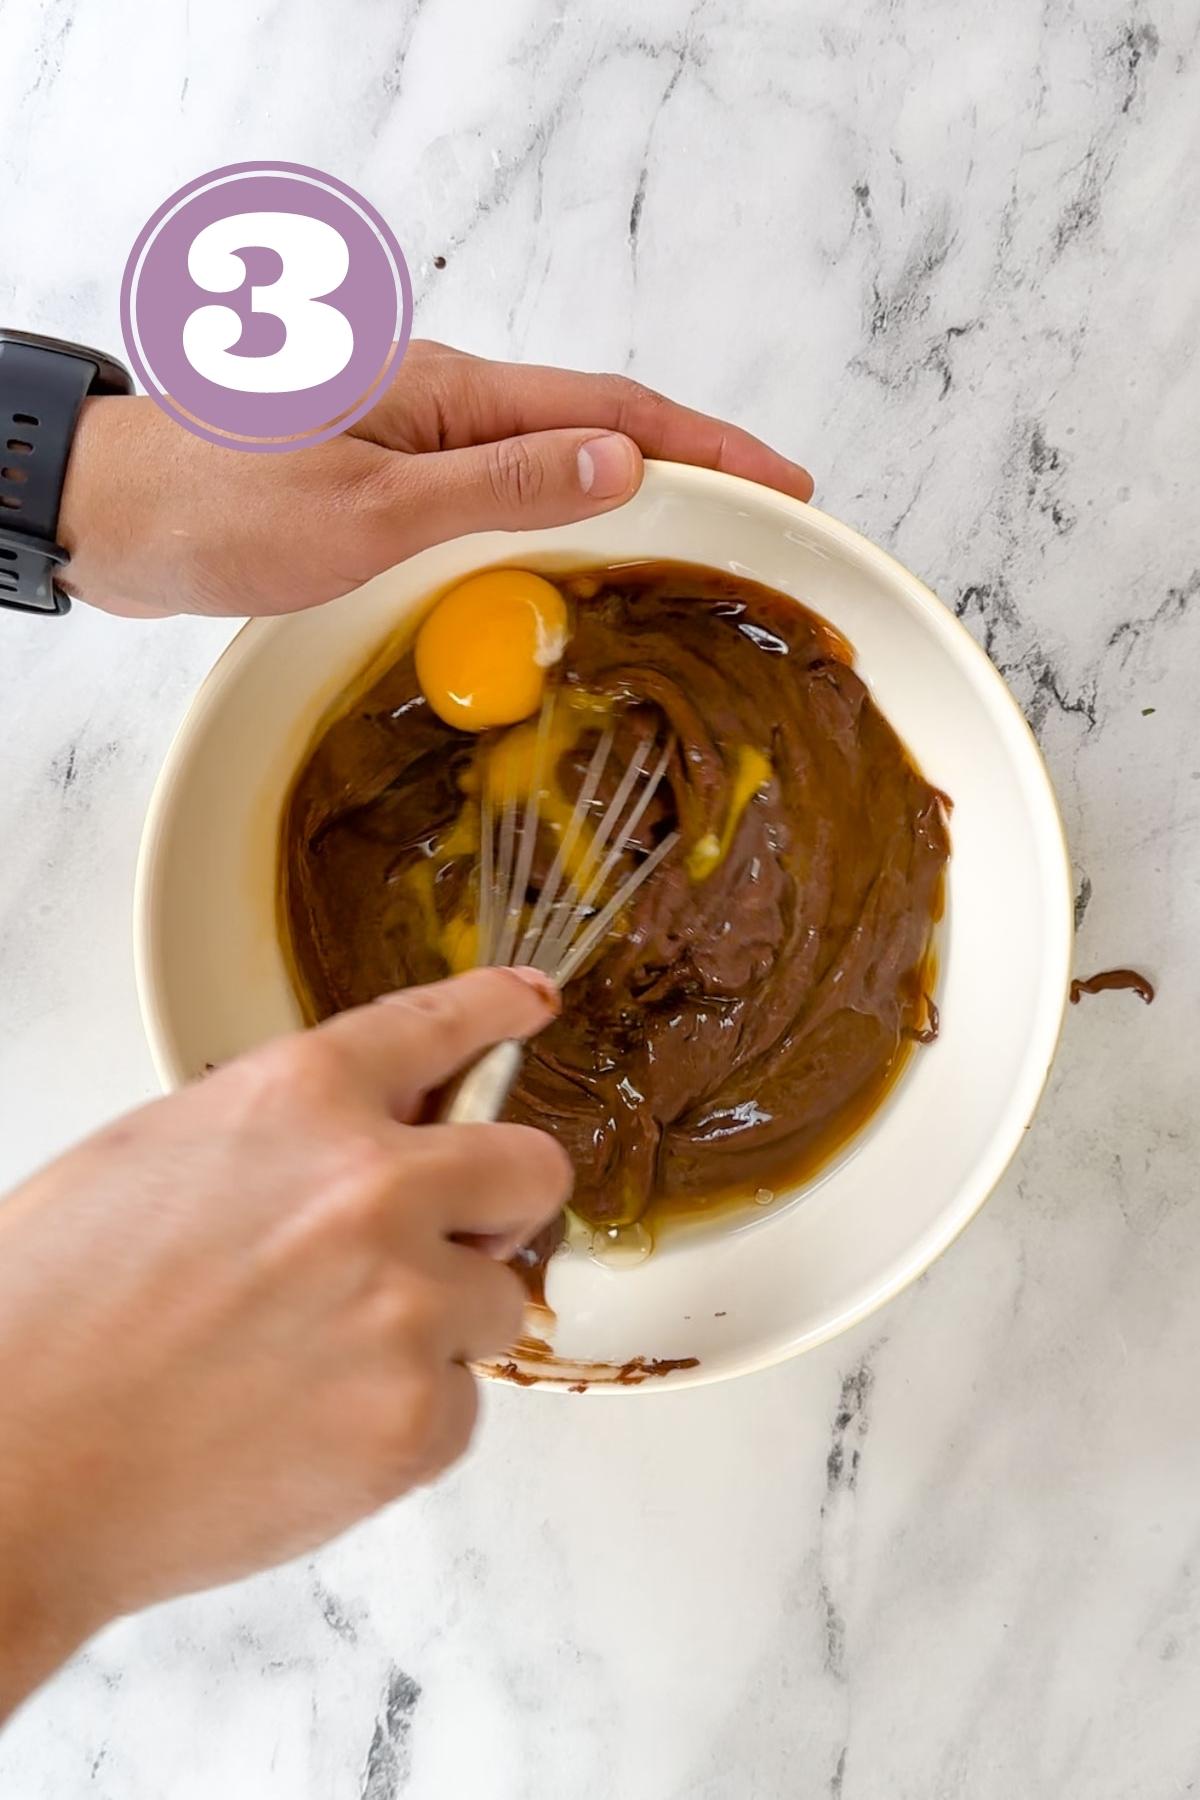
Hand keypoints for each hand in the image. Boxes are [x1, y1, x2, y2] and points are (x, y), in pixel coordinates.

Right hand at [0, 967, 567, 1717]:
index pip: (441, 1027)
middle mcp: (375, 1185)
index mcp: (301, 1096)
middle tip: (455, 1239)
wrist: (10, 1468)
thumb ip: (283, 1136)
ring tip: (323, 1362)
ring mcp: (407, 1304)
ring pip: (501, 1301)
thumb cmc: (47, 1316)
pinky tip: (310, 1428)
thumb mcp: (156, 1155)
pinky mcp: (418, 1421)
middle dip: (501, 1201)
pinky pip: (464, 1409)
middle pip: (531, 1166)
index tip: (528, 1007)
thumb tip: (359, 1144)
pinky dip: (406, 1423)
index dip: (496, 1011)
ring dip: (441, 1326)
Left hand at [57, 339, 813, 616]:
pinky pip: (495, 498)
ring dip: (621, 505)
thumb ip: (502, 487)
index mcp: (452, 397)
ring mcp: (415, 444)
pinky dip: (552, 528)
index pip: (612, 411)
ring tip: (691, 556)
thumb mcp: (376, 512)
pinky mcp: (385, 482)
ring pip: (546, 469)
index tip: (783, 481)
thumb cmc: (225, 510)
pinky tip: (571, 569)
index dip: (708, 445)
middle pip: (593, 432)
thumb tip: (621, 463)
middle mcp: (443, 409)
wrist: (117, 518)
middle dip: (684, 473)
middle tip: (753, 532)